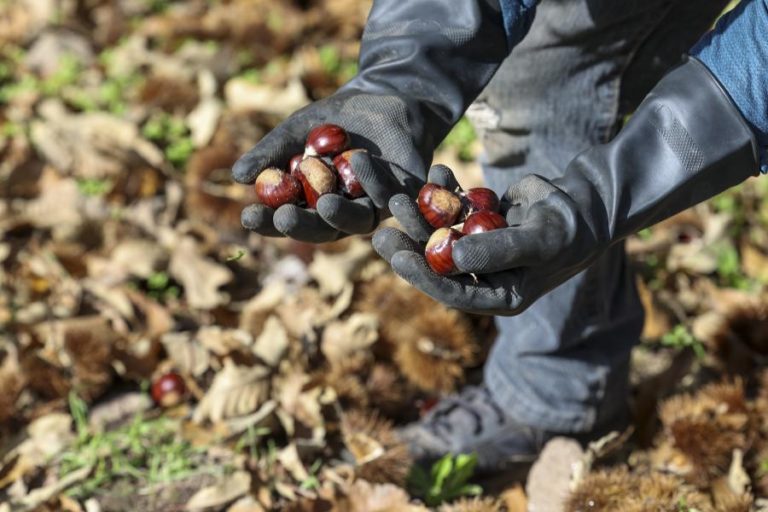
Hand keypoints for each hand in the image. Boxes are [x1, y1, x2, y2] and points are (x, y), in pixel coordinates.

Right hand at [232, 89, 428, 242]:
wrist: (382, 97)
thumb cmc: (334, 118)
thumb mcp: (297, 130)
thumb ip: (270, 153)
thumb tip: (237, 177)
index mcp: (314, 204)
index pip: (288, 220)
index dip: (268, 223)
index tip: (248, 216)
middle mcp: (343, 213)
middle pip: (322, 229)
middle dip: (302, 225)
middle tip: (282, 218)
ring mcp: (373, 207)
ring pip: (356, 221)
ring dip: (340, 214)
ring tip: (325, 203)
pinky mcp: (402, 195)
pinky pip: (387, 194)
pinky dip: (373, 178)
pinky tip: (357, 159)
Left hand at [372, 166, 602, 315]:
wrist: (585, 205)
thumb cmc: (569, 230)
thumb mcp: (539, 241)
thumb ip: (498, 250)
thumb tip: (453, 258)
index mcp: (498, 295)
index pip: (453, 292)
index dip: (423, 277)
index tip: (397, 259)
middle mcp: (483, 277)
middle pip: (438, 265)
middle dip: (410, 248)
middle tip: (380, 234)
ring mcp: (478, 249)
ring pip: (440, 234)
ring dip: (419, 216)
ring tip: (397, 198)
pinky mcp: (478, 223)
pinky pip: (454, 208)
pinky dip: (443, 190)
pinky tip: (432, 171)